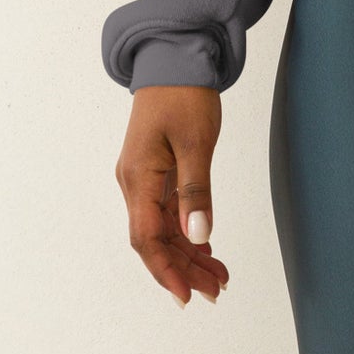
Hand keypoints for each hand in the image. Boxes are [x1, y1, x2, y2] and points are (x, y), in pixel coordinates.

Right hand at [116, 85, 230, 305]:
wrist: (175, 59)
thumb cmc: (184, 95)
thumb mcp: (196, 141)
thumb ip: (196, 189)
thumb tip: (198, 236)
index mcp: (138, 178)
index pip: (147, 238)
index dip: (166, 270)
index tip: (187, 294)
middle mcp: (135, 184)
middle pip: (155, 240)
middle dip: (184, 268)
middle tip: (217, 290)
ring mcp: (144, 179)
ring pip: (163, 229)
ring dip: (188, 254)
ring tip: (218, 276)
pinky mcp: (156, 173)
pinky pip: (168, 212)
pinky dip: (187, 231)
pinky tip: (206, 247)